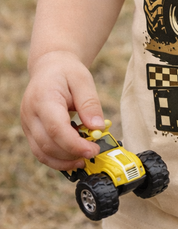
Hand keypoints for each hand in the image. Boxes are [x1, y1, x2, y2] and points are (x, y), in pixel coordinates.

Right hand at [21, 51, 104, 170]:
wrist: (49, 67)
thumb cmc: (67, 72)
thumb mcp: (83, 80)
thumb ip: (90, 104)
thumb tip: (97, 128)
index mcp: (43, 98)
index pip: (56, 128)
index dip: (74, 144)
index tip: (93, 149)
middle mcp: (30, 114)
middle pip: (48, 144)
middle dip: (72, 154)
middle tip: (94, 152)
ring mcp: (27, 125)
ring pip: (42, 153)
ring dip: (64, 161)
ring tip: (85, 158)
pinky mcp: (30, 132)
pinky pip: (41, 152)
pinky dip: (57, 159)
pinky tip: (74, 157)